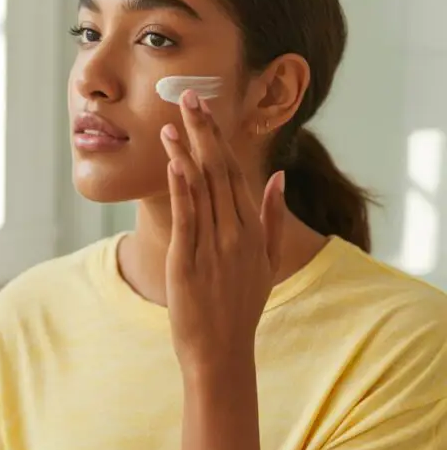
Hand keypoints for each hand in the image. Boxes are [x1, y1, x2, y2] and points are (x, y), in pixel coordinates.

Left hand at [160, 90, 285, 377]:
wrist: (222, 352)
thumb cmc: (241, 308)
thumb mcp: (267, 262)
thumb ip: (272, 217)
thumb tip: (278, 176)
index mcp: (254, 231)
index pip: (236, 173)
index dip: (220, 139)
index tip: (206, 110)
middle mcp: (237, 235)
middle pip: (220, 172)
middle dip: (203, 132)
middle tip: (188, 96)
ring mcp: (214, 249)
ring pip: (202, 190)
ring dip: (186, 152)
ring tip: (170, 121)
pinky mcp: (188, 264)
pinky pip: (186, 219)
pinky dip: (180, 188)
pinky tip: (173, 162)